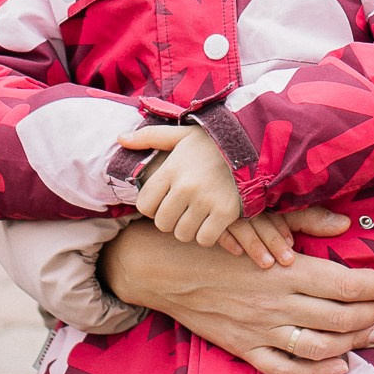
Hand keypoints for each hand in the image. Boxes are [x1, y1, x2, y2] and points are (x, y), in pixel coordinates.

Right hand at [103, 217, 373, 373]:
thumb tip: (344, 226)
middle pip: (341, 317)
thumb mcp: (259, 221)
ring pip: (321, 346)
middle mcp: (278, 304)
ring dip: (356, 342)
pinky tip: (340, 364)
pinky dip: (317, 371)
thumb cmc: (213, 239)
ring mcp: (261, 331)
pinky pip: (287, 368)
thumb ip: (304, 223)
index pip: (346, 285)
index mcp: (285, 271)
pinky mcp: (244, 348)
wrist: (162, 266)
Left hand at [135, 122, 243, 247]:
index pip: (144, 205)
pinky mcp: (226, 212)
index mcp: (171, 169)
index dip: (152, 207)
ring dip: (188, 229)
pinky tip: (211, 222)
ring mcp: (206, 200)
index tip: (164, 201)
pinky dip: (207, 235)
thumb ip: (149, 137)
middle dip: (170, 220)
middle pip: (162, 223)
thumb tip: (120, 138)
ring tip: (196, 215)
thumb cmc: (212, 141)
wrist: (253, 143)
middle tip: (182, 211)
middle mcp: (185, 186)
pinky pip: (205, 239)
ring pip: (183, 234)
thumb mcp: (180, 134)